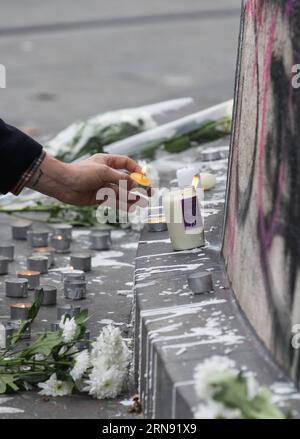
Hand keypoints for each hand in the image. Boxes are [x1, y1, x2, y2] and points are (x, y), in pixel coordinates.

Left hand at [27, 153, 142, 207]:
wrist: (63, 184)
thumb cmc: (80, 173)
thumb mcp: (104, 172)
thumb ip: (121, 178)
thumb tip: (135, 184)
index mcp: (107, 162)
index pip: (127, 163)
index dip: (137, 170)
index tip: (145, 177)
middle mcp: (107, 173)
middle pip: (126, 180)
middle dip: (137, 187)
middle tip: (148, 193)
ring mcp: (103, 186)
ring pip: (121, 192)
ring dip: (131, 197)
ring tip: (141, 202)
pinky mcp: (99, 197)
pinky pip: (114, 201)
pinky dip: (122, 204)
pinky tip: (130, 207)